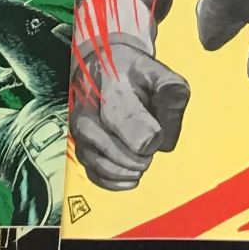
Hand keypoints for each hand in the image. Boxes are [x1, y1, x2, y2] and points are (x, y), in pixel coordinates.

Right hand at [69, 45, 188, 191]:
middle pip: (104, 140)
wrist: (103, 68)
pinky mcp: (81, 146)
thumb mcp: (154, 69)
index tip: (157, 139)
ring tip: (143, 164)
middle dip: (132, 155)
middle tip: (150, 156)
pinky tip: (132, 177)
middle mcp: (87, 107)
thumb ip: (169, 91)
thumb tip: (164, 132)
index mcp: (109, 83)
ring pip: (96, 159)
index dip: (141, 132)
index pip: (118, 113)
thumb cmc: (132, 72)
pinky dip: (112, 181)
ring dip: (123, 170)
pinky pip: (91, 171)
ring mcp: (80, 128)